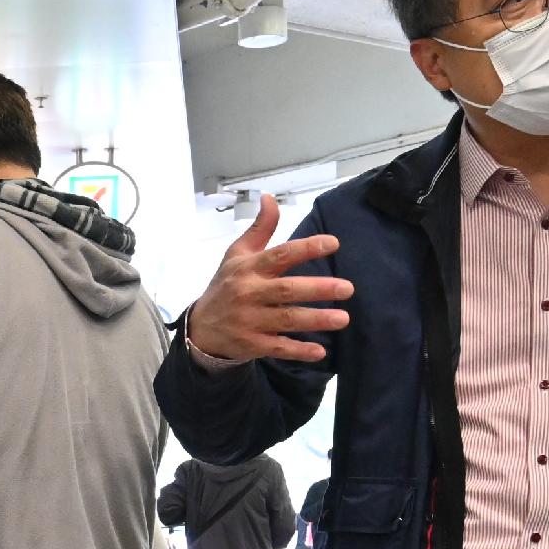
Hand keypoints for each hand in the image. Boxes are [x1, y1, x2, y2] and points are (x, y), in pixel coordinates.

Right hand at [180, 195, 352, 364]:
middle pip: (287, 290)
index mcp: (249, 268)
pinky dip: (298, 350)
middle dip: (318, 289)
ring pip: (286, 319)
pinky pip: (278, 347)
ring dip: (315, 320)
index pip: (280, 255)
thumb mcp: (237, 254)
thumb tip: (269, 197)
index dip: (306, 248)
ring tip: (344, 318)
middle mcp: (249, 293)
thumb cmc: (227, 285)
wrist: (201, 328)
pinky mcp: (252, 344)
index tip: (333, 243)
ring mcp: (250, 321)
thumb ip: (260, 228)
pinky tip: (320, 351)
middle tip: (348, 288)